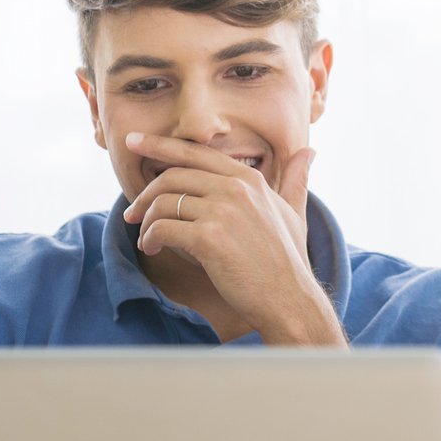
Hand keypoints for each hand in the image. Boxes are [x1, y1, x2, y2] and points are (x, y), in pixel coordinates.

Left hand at [121, 133, 342, 344]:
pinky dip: (150, 238)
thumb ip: (295, 180)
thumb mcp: (295, 212)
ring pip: (164, 203)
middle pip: (173, 176)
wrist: (289, 298)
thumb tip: (308, 151)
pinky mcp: (209, 238)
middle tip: (132, 212)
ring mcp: (223, 212)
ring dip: (146, 221)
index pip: (196, 153)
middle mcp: (236, 189)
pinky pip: (162, 228)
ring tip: (146, 237)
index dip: (160, 145)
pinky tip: (153, 248)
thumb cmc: (289, 260)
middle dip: (145, 193)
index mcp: (250, 179)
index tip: (134, 142)